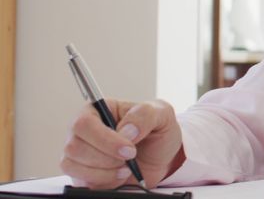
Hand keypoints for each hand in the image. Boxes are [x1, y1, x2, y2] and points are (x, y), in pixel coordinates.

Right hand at [61, 99, 184, 188]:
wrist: (161, 155)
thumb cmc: (158, 129)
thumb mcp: (162, 114)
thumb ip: (145, 115)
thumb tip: (126, 130)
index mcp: (99, 109)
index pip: (83, 124)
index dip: (104, 140)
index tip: (129, 150)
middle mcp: (84, 130)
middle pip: (74, 147)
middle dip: (106, 158)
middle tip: (130, 158)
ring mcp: (80, 152)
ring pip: (73, 166)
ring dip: (104, 172)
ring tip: (126, 168)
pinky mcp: (82, 172)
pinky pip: (80, 181)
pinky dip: (102, 182)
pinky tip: (119, 176)